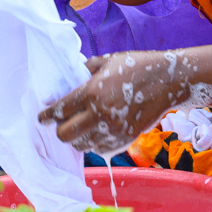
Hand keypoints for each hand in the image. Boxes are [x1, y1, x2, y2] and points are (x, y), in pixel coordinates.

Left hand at [38, 50, 211, 154]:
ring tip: (82, 128)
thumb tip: (69, 80)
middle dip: (60, 130)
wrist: (169, 80)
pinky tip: (98, 132)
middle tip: (62, 124)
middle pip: (66, 135)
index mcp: (92, 92)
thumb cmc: (137, 66)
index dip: (47, 116)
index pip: (60, 110)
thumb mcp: (107, 61)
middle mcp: (100, 113)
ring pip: (82, 145)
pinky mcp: (125, 139)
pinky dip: (95, 143)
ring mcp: (113, 129)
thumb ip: (85, 70)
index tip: (42, 118)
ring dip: (78, 138)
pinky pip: (100, 150)